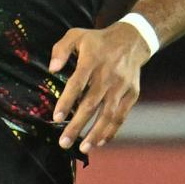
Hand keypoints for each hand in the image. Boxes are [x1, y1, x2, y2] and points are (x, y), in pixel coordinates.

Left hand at [50, 22, 150, 153]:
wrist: (132, 40)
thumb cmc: (98, 41)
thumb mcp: (77, 35)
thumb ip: (61, 50)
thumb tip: (52, 69)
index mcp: (92, 61)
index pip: (77, 84)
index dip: (67, 102)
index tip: (56, 118)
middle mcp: (107, 75)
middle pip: (91, 104)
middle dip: (77, 126)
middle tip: (63, 142)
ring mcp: (121, 86)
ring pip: (108, 114)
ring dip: (95, 133)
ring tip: (83, 148)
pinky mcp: (132, 94)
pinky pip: (121, 115)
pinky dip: (112, 130)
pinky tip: (100, 141)